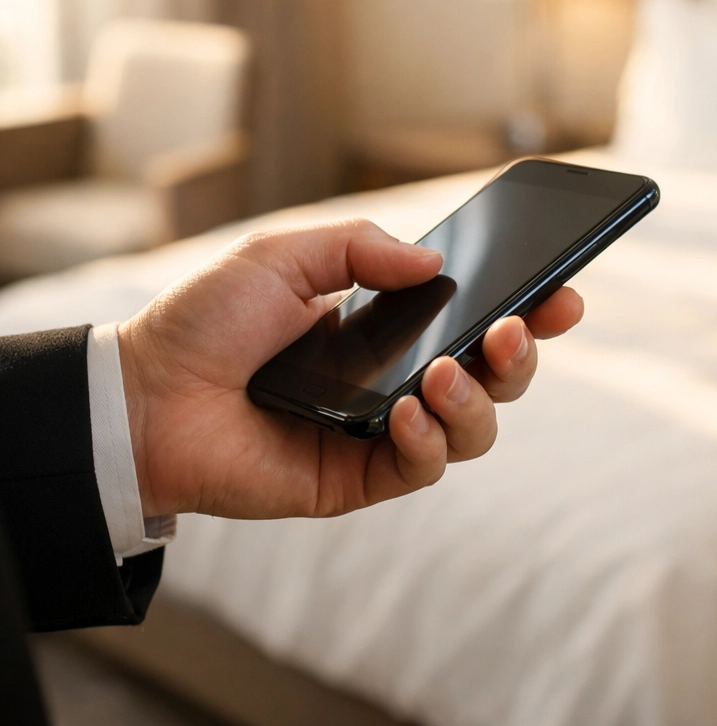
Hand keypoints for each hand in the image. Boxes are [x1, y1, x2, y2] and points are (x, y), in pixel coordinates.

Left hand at [117, 220, 582, 519]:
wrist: (144, 394)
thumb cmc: (209, 321)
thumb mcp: (284, 255)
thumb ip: (360, 249)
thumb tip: (436, 262)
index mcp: (387, 326)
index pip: (475, 318)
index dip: (528, 309)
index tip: (563, 293)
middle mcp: (398, 378)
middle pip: (493, 377)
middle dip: (521, 354)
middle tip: (517, 326)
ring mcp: (383, 430)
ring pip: (475, 429)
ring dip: (479, 399)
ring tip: (445, 371)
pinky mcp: (359, 477)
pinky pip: (423, 467)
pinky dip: (430, 440)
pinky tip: (406, 410)